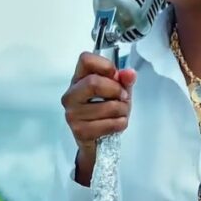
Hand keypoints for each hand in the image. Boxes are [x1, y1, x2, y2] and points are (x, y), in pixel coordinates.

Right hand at [61, 52, 136, 184]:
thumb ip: (124, 80)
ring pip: (107, 106)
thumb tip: (130, 73)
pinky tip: (116, 124)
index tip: (115, 75)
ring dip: (122, 110)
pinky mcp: (80, 131)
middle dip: (116, 90)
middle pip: (94, 83)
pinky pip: (110, 124)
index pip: (85, 59)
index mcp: (78, 79)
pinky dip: (120, 124)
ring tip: (120, 113)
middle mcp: (71, 95)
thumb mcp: (118, 91)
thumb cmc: (105, 111)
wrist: (97, 140)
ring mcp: (73, 114)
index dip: (105, 65)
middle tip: (122, 97)